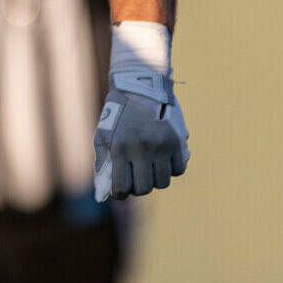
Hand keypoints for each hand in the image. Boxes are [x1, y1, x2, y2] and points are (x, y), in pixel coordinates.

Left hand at [93, 71, 188, 199]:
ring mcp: (161, 145)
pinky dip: (171, 169)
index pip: (122, 187)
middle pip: (145, 188)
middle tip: (135, 178)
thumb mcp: (103, 136)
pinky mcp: (177, 141)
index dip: (120, 194)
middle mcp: (141, 148)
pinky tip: (162, 160)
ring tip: (148, 168)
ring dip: (155, 179)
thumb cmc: (117, 115)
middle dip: (138, 188)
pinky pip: (179, 169)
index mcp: (120, 148)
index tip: (120, 191)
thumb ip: (104, 163)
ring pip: (163, 182)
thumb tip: (105, 191)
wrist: (139, 88)